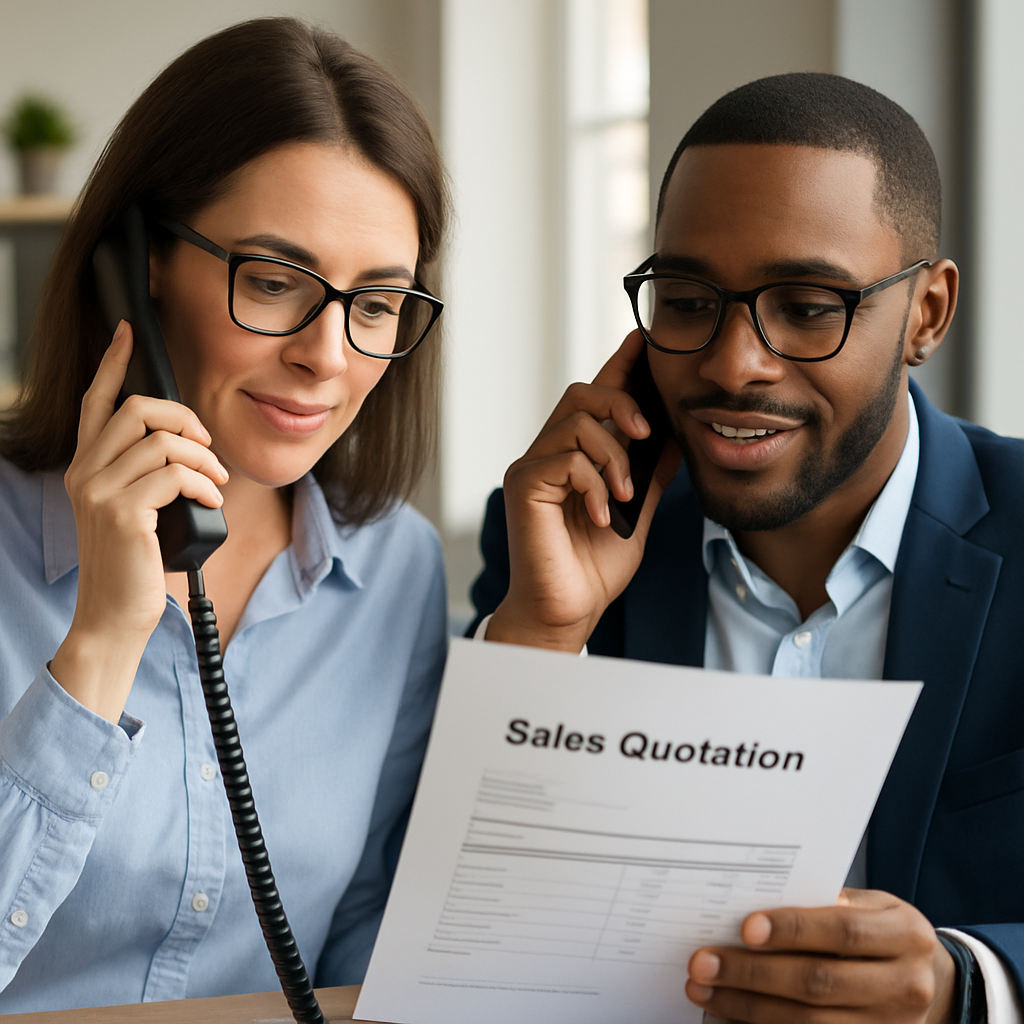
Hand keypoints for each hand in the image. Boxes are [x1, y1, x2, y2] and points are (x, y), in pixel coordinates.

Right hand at [49, 321, 227, 722]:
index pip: (96, 401)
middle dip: (184, 418)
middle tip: (208, 446)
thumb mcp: (137, 510)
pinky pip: (175, 474)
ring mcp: (100, 491)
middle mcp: (86, 472)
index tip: (128, 332)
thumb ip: (148, 475)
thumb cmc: (134, 565)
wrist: (115, 615)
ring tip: (216, 481)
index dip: (113, 363)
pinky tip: (212, 499)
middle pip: (138, 410)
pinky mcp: (122, 512)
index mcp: (87, 467)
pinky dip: (204, 482)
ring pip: (163, 441)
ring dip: (204, 458)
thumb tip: (189, 446)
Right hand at [487, 331, 679, 651]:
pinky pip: (565, 459)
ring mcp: (533, 467)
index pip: (598, 396)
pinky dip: (593, 484)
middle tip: (647, 433)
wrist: (568, 610)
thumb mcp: (637, 510)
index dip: (620, 365)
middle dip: (622, 402)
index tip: (645, 342)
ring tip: (624, 493)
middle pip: (582, 392)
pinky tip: (601, 515)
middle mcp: (550, 452)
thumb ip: (650, 472)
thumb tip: (676, 434)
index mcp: (577, 454)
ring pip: (576, 421)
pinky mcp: (523, 485)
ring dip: (612, 454)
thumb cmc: (594, 566)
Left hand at [686, 888, 956, 1022]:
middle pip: (820, 982)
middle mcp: (906, 986)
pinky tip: (729, 1015)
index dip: (793, 929)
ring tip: (704, 990)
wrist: (924, 980)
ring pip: (810, 1023)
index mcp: (907, 936)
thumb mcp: (871, 906)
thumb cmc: (880, 931)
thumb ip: (827, 902)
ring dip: (748, 1006)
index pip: (843, 931)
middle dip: (754, 973)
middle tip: (704, 962)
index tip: (745, 928)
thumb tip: (762, 899)